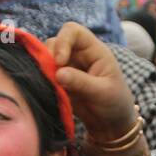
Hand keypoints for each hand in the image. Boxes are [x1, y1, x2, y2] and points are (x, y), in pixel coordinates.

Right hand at [45, 22, 136, 143]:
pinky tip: (46, 92)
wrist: (111, 123)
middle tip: (51, 78)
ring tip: (48, 86)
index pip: (73, 31)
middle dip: (48, 58)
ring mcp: (66, 68)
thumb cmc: (115, 103)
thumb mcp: (102, 92)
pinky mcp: (58, 83)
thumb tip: (59, 73)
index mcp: (93, 50)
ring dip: (42, 70)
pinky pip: (43, 76)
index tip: (60, 61)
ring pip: (45, 59)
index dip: (62, 41)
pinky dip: (41, 82)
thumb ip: (81, 82)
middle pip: (53, 43)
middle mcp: (77, 55)